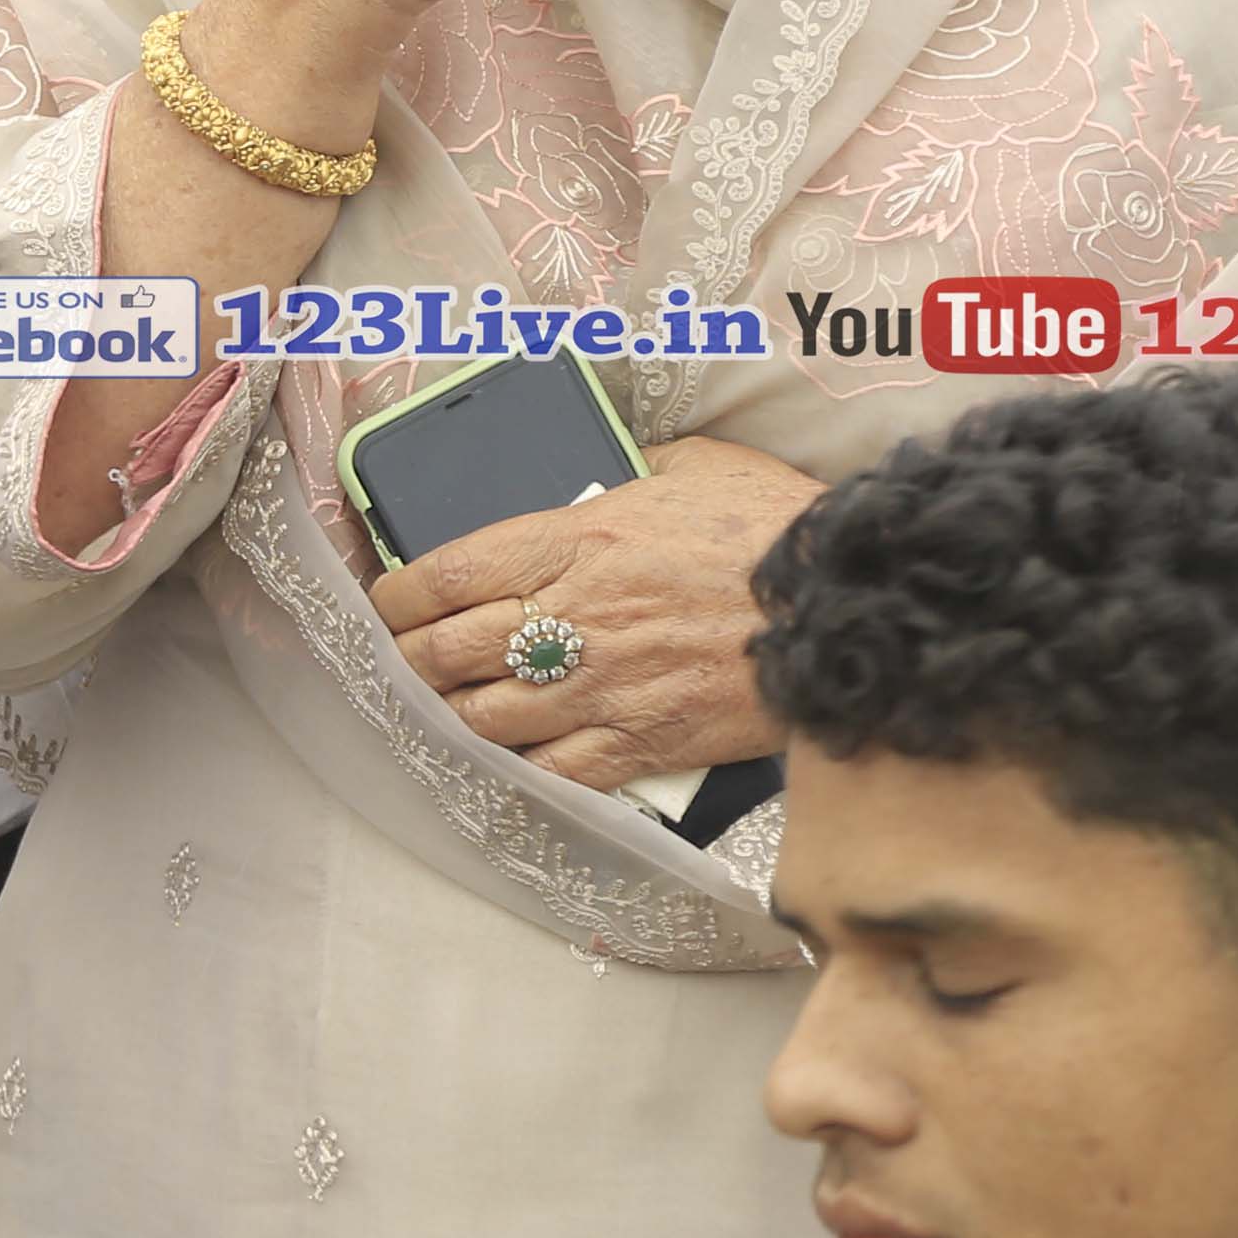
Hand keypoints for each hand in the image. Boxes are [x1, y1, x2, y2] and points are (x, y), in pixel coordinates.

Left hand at [378, 433, 817, 795]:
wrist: (847, 604)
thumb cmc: (771, 527)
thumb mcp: (690, 466)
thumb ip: (624, 474)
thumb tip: (590, 480)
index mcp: (574, 539)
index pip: (442, 574)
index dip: (397, 594)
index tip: (390, 599)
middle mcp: (573, 618)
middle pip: (445, 653)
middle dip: (411, 657)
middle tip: (409, 655)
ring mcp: (601, 688)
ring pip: (481, 719)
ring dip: (453, 712)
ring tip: (451, 702)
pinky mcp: (639, 743)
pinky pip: (548, 770)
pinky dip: (516, 765)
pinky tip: (511, 750)